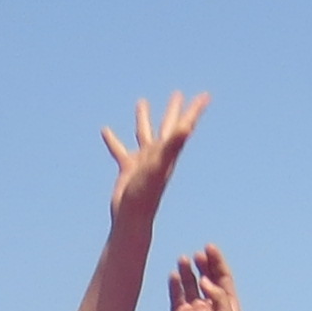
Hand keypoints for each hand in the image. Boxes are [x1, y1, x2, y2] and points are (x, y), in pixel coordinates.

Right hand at [99, 92, 209, 222]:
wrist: (133, 216)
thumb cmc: (146, 193)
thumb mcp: (159, 165)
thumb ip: (173, 145)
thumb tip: (187, 127)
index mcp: (168, 151)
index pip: (184, 126)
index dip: (195, 110)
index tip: (206, 96)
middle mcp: (158, 154)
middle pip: (168, 126)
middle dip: (173, 110)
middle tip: (178, 94)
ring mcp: (143, 161)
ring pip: (143, 134)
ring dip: (144, 118)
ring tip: (142, 101)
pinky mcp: (128, 168)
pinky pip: (120, 150)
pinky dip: (113, 140)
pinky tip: (105, 130)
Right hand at [162, 244, 237, 310]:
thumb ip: (217, 296)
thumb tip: (205, 280)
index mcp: (226, 303)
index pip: (222, 277)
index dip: (217, 261)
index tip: (210, 248)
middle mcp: (210, 303)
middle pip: (207, 277)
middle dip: (203, 264)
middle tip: (199, 255)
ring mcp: (194, 309)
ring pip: (190, 284)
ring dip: (187, 271)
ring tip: (183, 259)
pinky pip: (176, 295)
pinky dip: (174, 284)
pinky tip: (174, 274)